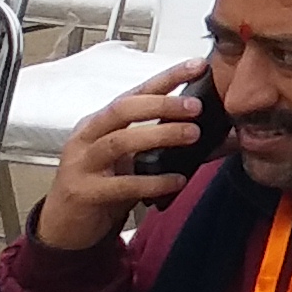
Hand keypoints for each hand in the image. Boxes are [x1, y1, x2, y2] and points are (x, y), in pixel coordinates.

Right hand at [35, 67, 213, 251]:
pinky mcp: (85, 192)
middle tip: (196, 106)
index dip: (167, 77)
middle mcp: (88, 136)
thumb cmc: (103, 186)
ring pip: (119, 141)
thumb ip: (171, 147)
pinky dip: (152, 181)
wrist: (66, 226)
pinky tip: (176, 180)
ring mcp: (82, 163)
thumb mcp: (135, 161)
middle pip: (122, 109)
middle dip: (161, 104)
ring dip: (159, 135)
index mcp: (101, 122)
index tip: (198, 66)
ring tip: (192, 134)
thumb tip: (225, 138)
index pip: (136, 92)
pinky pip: (121, 184)